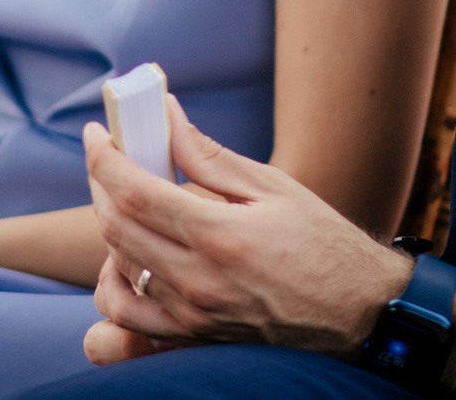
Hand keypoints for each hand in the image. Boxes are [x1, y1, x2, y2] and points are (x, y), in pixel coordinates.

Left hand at [79, 96, 412, 363]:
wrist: (359, 314)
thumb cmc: (322, 244)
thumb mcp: (273, 187)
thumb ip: (208, 155)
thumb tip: (165, 117)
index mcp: (218, 235)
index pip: (133, 191)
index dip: (103, 157)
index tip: (96, 134)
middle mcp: (198, 281)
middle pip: (115, 227)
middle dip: (100, 184)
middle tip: (109, 159)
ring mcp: (192, 316)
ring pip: (117, 271)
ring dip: (109, 230)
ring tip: (127, 204)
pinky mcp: (194, 338)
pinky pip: (129, 318)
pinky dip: (116, 285)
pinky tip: (131, 258)